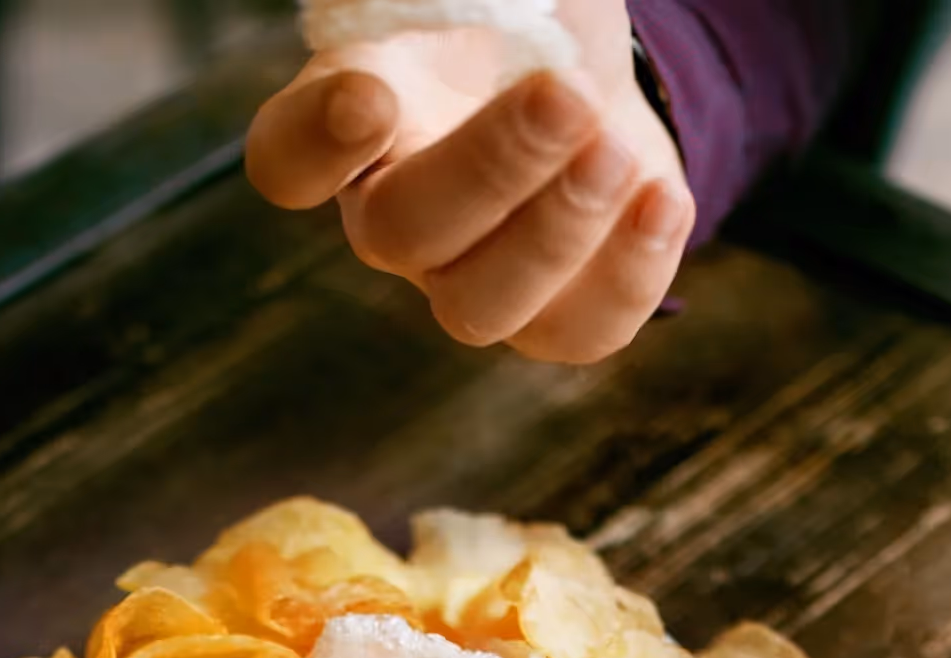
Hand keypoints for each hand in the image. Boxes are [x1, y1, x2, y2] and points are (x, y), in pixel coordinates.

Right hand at [246, 2, 689, 362]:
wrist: (588, 79)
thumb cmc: (517, 16)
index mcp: (351, 119)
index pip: (289, 158)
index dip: (315, 142)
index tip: (370, 97)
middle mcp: (395, 215)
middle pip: (401, 232)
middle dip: (491, 167)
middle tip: (568, 97)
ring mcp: (470, 280)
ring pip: (482, 305)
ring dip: (557, 230)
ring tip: (617, 149)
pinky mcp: (556, 317)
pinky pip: (580, 334)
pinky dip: (628, 272)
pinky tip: (661, 198)